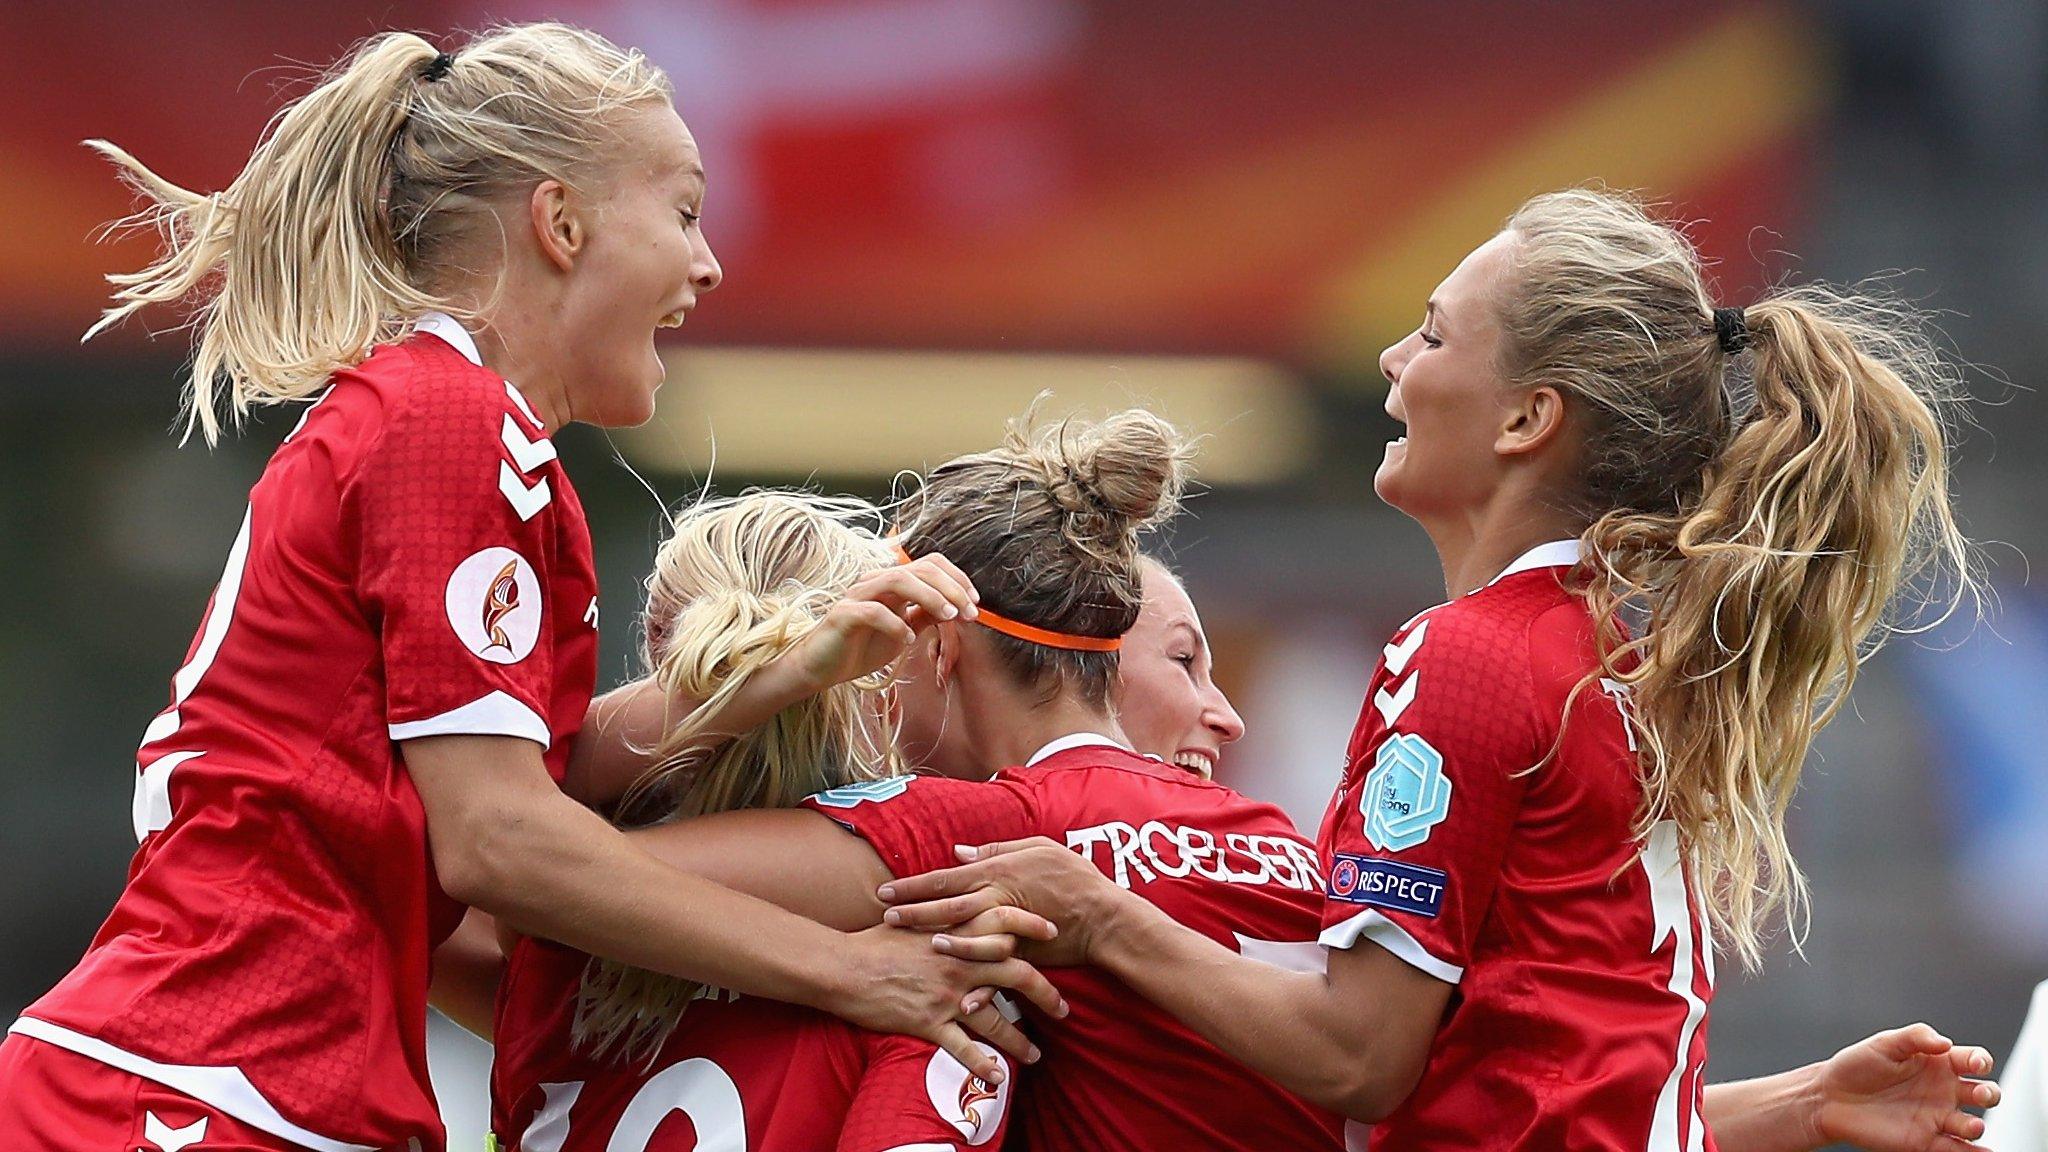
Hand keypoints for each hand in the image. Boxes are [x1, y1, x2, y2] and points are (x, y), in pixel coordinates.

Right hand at [784, 552, 978, 691]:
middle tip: (969, 613)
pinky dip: (895, 624)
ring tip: (949, 616)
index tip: (974, 603)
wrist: (820, 668)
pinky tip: (908, 640)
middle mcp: (876, 581)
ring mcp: (858, 595)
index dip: (956, 578)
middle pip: (919, 568)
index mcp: (892, 583)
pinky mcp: (843, 614)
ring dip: (930, 597)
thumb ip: (925, 616)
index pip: (930, 564)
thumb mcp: (903, 631)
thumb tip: (957, 606)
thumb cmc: (861, 647)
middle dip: (951, 588)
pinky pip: (873, 611)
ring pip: (899, 580)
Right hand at [834, 922, 1065, 1085]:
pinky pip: (963, 1048)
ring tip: (1036, 1055)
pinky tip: (997, 1079)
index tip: (1056, 935)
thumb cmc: (874, 941)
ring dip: (1020, 1041)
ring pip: (996, 1019)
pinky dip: (982, 1066)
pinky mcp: (928, 1021)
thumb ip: (942, 913)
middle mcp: (959, 962)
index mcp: (956, 932)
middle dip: (1046, 995)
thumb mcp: (911, 916)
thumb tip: (959, 903)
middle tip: (1063, 1009)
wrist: (841, 966)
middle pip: (1018, 976)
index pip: (1007, 924)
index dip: (1034, 929)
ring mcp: (946, 994)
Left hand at [878, 837, 1131, 966]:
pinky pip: (994, 968)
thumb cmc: (1074, 876)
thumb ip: (996, 848)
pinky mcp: (1023, 954)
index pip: (945, 878)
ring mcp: (1010, 928)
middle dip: (912, 912)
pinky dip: (978, 982)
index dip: (913, 885)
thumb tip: (958, 853)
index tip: (886, 891)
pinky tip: (960, 995)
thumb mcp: (1038, 848)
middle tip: (885, 918)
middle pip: (946, 906)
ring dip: (937, 939)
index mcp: (998, 870)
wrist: (1106, 916)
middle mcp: (999, 898)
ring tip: (911, 944)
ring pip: (966, 934)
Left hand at [1812, 1023, 2000, 1151]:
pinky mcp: (1926, 1141)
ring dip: (1977, 1126)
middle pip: (1983, 1093)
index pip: (1973, 1060)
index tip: (1973, 1064)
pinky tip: (1982, 1151)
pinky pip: (1957, 1149)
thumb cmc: (1856, 1066)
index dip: (1980, 1060)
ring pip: (1972, 1124)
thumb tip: (1944, 1042)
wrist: (1830, 1097)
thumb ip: (1915, 1036)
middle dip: (1989, 1093)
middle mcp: (1943, 1090)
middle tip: (1979, 1093)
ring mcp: (1937, 1116)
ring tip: (1970, 1126)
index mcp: (1937, 1063)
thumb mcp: (1884, 1043)